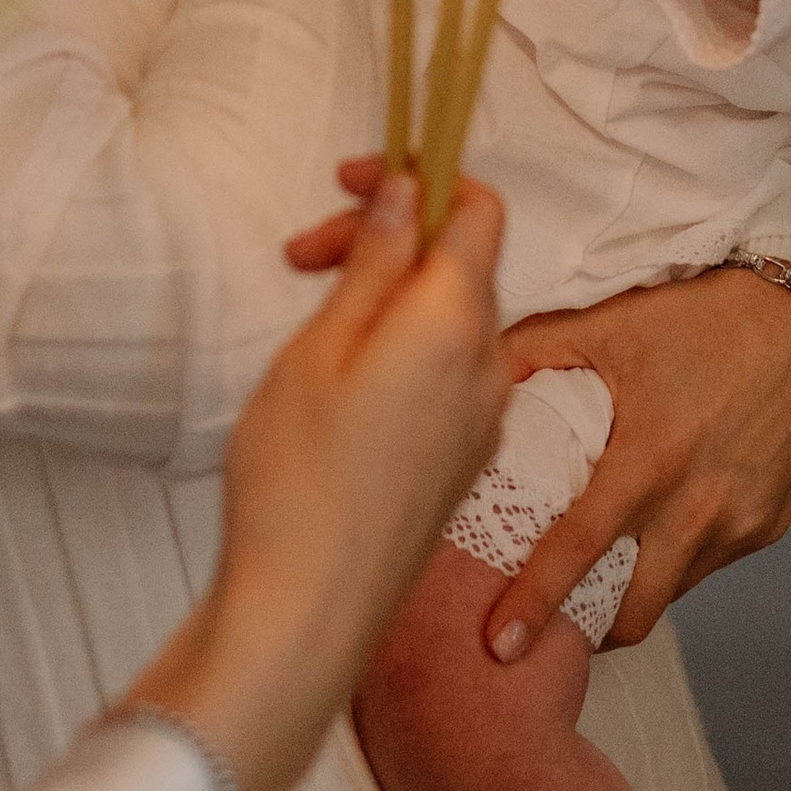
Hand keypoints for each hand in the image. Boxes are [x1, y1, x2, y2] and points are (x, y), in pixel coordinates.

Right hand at [129, 171, 507, 790]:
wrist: (309, 613)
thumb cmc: (299, 477)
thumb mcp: (321, 346)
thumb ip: (374, 259)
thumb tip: (409, 187)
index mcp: (458, 321)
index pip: (478, 209)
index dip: (421, 177)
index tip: (351, 180)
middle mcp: (490, 365)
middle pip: (458, 263)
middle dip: (386, 240)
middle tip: (299, 257)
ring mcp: (483, 420)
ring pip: (448, 321)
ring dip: (387, 299)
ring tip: (308, 328)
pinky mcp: (464, 463)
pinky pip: (446, 376)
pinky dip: (401, 353)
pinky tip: (337, 388)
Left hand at [482, 268, 790, 657]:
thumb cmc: (703, 315)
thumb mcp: (612, 322)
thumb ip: (534, 348)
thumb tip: (471, 368)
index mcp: (650, 460)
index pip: (579, 548)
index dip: (536, 600)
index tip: (498, 645)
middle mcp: (698, 506)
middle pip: (634, 610)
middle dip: (588, 631)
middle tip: (550, 630)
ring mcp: (739, 523)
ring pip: (673, 590)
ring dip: (634, 593)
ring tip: (601, 574)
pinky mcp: (768, 526)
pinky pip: (709, 563)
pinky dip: (676, 559)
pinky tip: (659, 526)